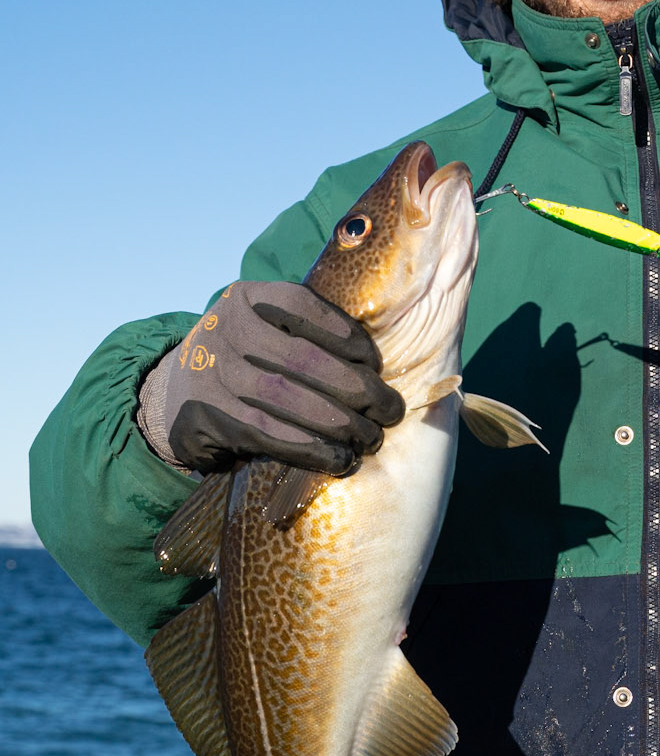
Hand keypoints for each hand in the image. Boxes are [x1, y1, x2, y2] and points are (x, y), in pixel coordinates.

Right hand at [141, 281, 404, 473]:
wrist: (175, 394)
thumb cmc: (245, 359)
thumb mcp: (264, 327)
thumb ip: (307, 330)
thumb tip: (376, 364)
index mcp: (245, 297)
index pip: (301, 305)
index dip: (345, 334)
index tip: (375, 362)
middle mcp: (223, 329)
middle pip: (300, 359)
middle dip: (355, 388)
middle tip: (389, 409)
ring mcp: (209, 373)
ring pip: (285, 399)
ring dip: (338, 424)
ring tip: (370, 438)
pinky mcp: (205, 417)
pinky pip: (268, 435)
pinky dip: (310, 449)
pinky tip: (339, 458)